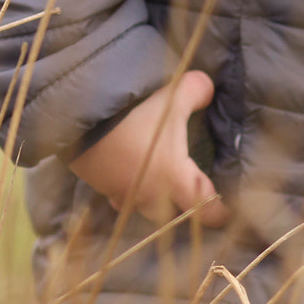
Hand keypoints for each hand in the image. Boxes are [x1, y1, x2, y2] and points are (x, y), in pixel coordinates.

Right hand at [67, 70, 228, 227]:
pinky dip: (124, 184)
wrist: (79, 117)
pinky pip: (116, 192)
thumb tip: (208, 89)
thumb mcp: (172, 96)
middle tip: (188, 188)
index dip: (218, 213)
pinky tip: (125, 166)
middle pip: (171, 213)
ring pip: (141, 205)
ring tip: (153, 177)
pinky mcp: (97, 184)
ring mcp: (120, 192)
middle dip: (180, 204)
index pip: (205, 210)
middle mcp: (148, 195)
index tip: (224, 211)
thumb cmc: (134, 113)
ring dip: (149, 196)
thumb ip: (197, 91)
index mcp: (174, 179)